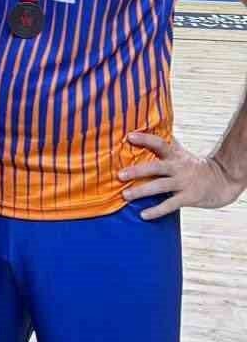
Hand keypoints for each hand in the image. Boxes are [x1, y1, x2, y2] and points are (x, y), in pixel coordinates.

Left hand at [119, 131, 242, 218]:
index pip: (159, 144)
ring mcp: (183, 183)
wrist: (222, 181)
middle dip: (137, 171)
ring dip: (141, 191)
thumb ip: (166, 144)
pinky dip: (156, 210)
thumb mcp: (182, 153)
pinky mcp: (188, 198)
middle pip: (156, 167)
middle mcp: (178, 167)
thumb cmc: (194, 166)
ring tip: (125, 195)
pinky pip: (170, 205)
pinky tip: (143, 215)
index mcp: (175, 156)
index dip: (145, 139)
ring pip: (160, 186)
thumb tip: (150, 127)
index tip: (129, 136)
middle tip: (119, 175)